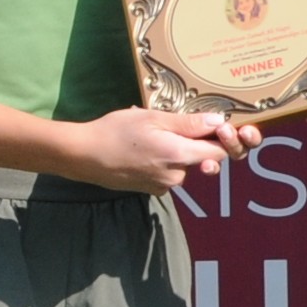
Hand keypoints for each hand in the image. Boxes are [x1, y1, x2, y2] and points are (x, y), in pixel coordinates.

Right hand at [65, 105, 253, 193]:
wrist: (84, 156)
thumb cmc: (116, 131)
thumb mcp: (152, 118)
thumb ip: (188, 123)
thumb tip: (218, 122)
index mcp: (178, 155)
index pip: (219, 153)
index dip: (222, 139)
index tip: (218, 125)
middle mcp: (176, 175)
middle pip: (202, 159)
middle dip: (197, 142)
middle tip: (177, 124)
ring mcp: (163, 185)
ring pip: (183, 165)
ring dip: (178, 150)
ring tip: (154, 133)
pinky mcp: (152, 189)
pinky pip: (169, 172)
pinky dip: (164, 159)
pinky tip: (144, 148)